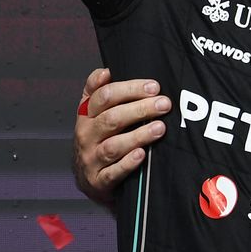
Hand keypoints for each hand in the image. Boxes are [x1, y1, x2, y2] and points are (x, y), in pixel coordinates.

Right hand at [73, 68, 169, 204]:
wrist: (89, 179)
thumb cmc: (98, 139)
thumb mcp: (94, 113)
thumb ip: (99, 91)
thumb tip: (105, 70)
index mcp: (86, 115)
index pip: (103, 97)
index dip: (129, 89)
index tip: (153, 86)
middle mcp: (86, 136)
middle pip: (111, 119)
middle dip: (140, 110)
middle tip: (164, 104)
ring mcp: (91, 159)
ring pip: (113, 146)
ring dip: (138, 135)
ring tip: (159, 128)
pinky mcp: (98, 181)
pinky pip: (112, 172)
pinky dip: (127, 164)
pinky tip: (141, 155)